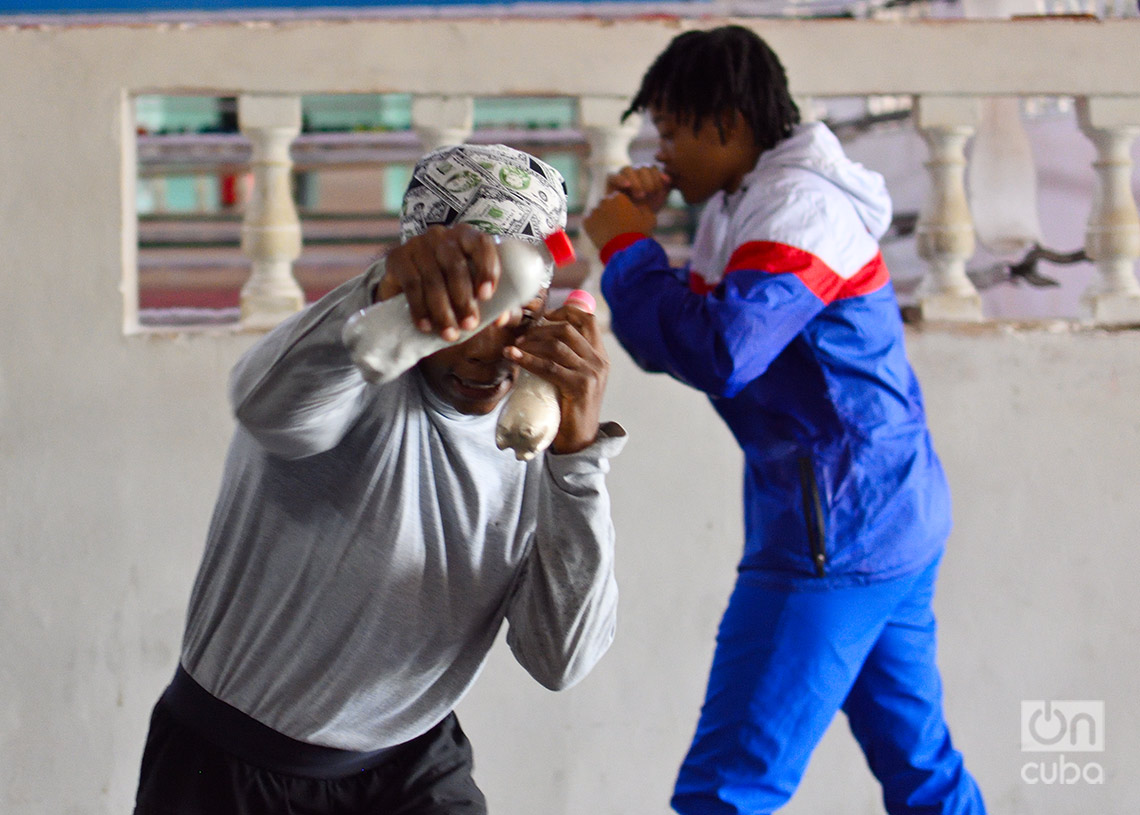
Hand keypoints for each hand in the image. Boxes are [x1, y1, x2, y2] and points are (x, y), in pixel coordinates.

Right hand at [377, 224, 502, 341]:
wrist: (405, 282)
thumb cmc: (449, 285)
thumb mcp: (471, 289)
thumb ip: (491, 301)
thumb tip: (501, 319)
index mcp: (466, 236)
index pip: (481, 244)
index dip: (486, 268)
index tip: (486, 295)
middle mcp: (441, 235)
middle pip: (455, 266)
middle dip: (464, 300)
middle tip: (470, 325)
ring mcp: (417, 244)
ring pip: (433, 278)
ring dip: (442, 310)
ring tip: (450, 334)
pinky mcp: (397, 257)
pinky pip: (411, 284)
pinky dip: (420, 309)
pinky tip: (426, 326)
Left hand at [505, 303, 608, 454]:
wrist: (580, 440)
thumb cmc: (570, 409)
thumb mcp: (574, 378)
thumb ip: (567, 359)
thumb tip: (539, 337)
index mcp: (601, 356)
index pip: (587, 319)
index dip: (565, 310)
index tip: (544, 315)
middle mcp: (599, 361)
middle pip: (567, 329)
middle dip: (540, 329)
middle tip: (522, 337)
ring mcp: (591, 373)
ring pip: (557, 345)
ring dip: (531, 343)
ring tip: (515, 347)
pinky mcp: (580, 386)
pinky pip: (549, 366)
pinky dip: (527, 359)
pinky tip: (513, 356)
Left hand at [582, 192, 658, 252]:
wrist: (626, 250)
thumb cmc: (639, 233)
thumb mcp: (649, 218)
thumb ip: (643, 207)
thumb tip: (639, 205)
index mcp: (618, 197)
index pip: (618, 198)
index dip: (622, 208)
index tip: (626, 218)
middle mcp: (604, 201)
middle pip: (606, 204)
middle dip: (610, 212)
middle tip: (616, 226)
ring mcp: (593, 212)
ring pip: (597, 213)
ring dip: (601, 219)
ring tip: (609, 232)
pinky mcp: (586, 223)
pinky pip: (588, 222)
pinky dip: (593, 227)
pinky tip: (601, 235)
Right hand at [606, 165, 671, 212]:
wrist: (632, 223)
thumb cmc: (648, 210)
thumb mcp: (660, 198)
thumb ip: (666, 187)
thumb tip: (668, 179)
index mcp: (647, 173)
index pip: (653, 168)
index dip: (658, 178)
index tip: (661, 190)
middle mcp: (635, 172)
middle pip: (642, 168)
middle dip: (648, 182)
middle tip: (649, 195)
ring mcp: (622, 175)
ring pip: (628, 169)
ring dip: (636, 182)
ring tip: (640, 196)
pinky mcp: (610, 181)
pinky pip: (613, 175)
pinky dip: (620, 179)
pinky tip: (627, 186)